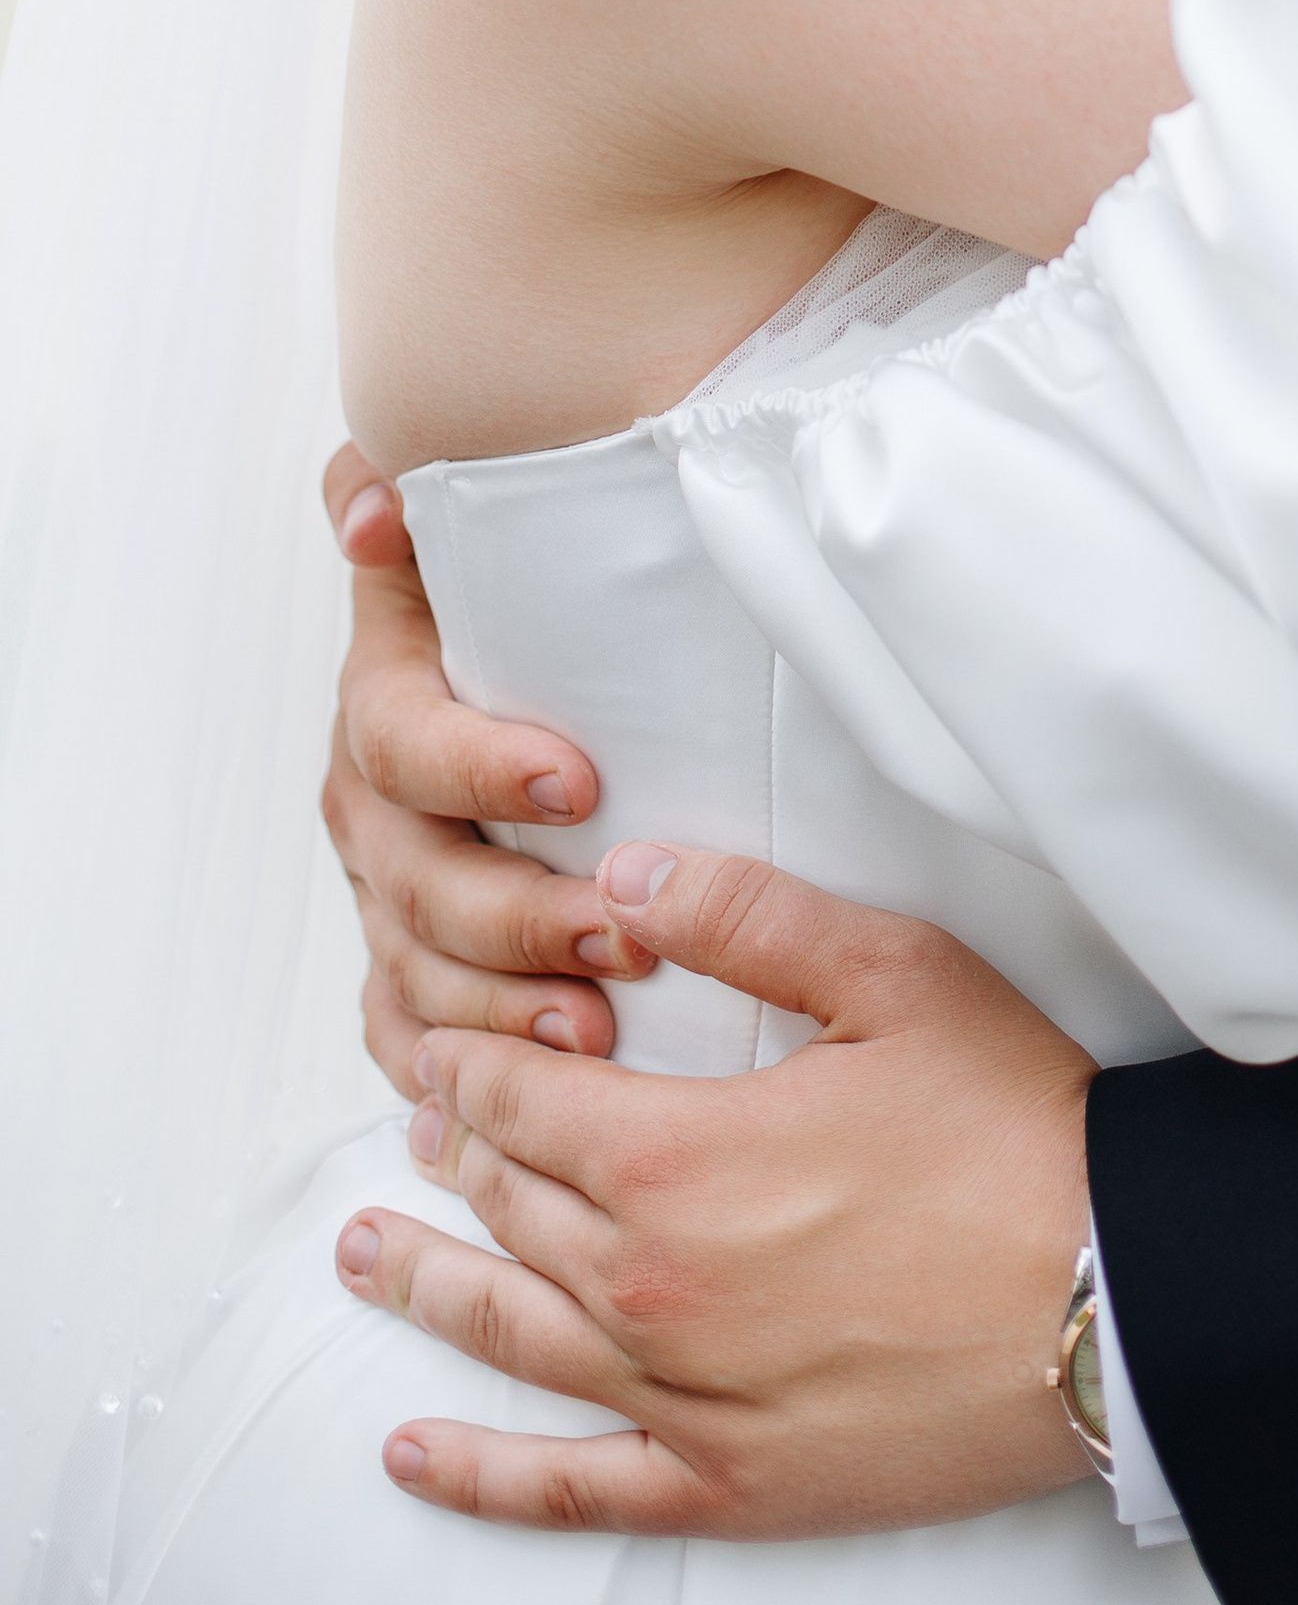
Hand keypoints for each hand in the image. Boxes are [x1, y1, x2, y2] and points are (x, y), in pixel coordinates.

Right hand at [321, 445, 640, 1087]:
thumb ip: (405, 497)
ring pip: (420, 976)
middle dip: (521, 919)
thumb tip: (368, 502)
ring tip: (601, 1029)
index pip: (408, 740)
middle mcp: (371, 812)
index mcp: (383, 707)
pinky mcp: (404, 970)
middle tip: (621, 938)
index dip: (482, 765)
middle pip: (421, 884)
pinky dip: (451, 1079)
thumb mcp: (464, 537)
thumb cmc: (505, 609)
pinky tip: (507, 1108)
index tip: (579, 782)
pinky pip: (408, 1039)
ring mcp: (383, 899)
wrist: (504, 678)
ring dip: (504, 1012)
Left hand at [337, 849, 1095, 1535]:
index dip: (472, 1060)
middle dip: (456, 1149)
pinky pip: (569, 1487)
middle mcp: (650, 1284)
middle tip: (420, 1113)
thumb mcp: (892, 975)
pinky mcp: (727, 1479)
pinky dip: (480, 1476)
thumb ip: (746, 917)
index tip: (441, 1038)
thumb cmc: (1015, 1129)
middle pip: (510, 1205)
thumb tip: (627, 880)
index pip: (523, 1098)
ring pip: (513, 1333)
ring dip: (429, 1285)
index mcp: (676, 1157)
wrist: (1110, 1292)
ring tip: (368, 1253)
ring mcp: (681, 1395)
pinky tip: (417, 1456)